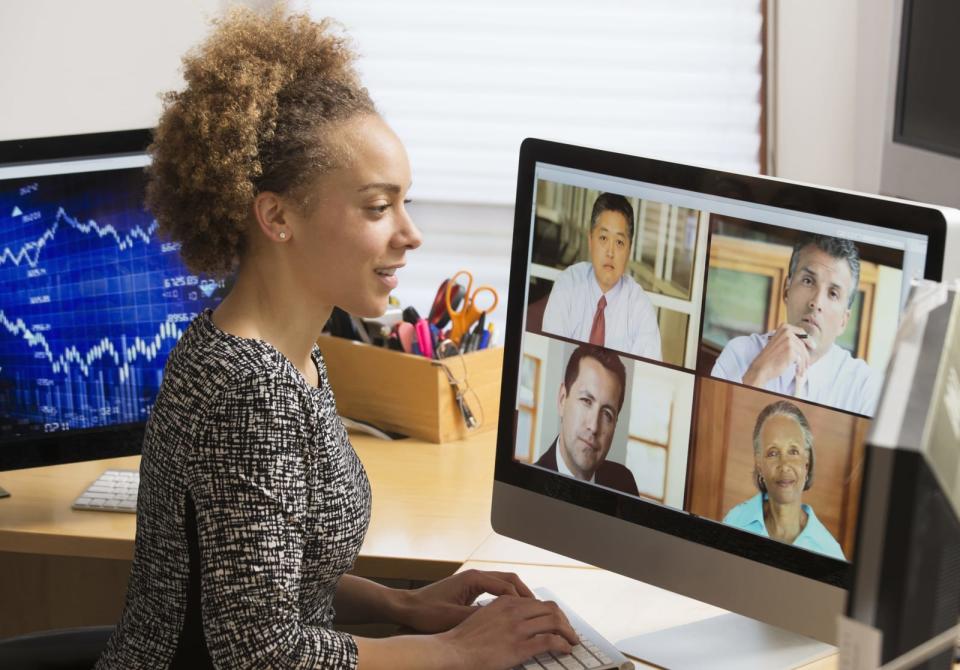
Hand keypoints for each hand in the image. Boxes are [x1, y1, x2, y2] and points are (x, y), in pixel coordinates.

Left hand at [398, 569, 534, 632]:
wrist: (406, 607)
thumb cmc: (426, 612)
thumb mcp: (454, 618)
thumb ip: (478, 617)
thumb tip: (502, 622)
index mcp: (474, 579)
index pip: (508, 587)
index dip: (523, 601)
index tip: (535, 615)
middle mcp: (476, 576)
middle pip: (510, 580)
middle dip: (526, 594)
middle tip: (540, 611)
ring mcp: (473, 581)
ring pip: (504, 584)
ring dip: (517, 596)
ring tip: (531, 612)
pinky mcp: (469, 589)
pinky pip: (495, 590)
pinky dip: (507, 599)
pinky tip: (511, 614)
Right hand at [437, 595, 577, 669]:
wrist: (453, 651)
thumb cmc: (463, 639)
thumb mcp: (482, 616)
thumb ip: (500, 614)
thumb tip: (514, 620)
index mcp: (505, 602)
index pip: (536, 602)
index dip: (550, 612)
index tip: (555, 621)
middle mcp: (514, 611)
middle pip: (550, 608)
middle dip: (563, 620)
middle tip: (568, 631)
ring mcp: (517, 628)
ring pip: (554, 622)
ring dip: (568, 631)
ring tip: (572, 640)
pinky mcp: (520, 647)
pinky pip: (550, 641)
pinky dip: (563, 644)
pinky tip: (566, 649)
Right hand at [742, 323, 813, 388]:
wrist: (761, 367)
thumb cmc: (770, 357)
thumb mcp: (779, 342)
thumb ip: (790, 339)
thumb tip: (809, 342)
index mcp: (784, 327)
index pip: (802, 332)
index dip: (808, 340)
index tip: (813, 346)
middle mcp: (787, 331)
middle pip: (804, 344)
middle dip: (807, 355)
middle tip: (808, 364)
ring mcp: (789, 340)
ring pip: (803, 353)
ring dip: (804, 363)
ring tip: (802, 369)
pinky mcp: (791, 350)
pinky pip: (801, 359)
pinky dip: (801, 367)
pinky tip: (798, 372)